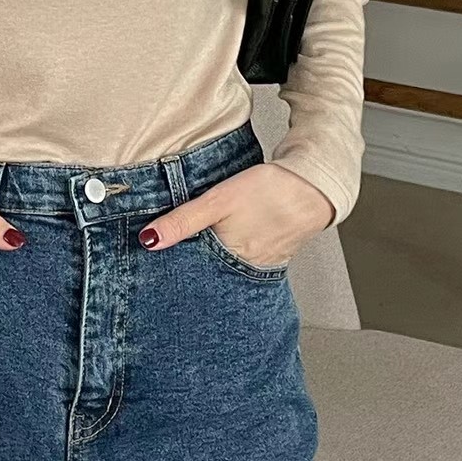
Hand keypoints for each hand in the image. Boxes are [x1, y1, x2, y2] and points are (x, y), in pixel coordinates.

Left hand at [137, 161, 333, 266]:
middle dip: (189, 271)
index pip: (190, 274)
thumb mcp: (218, 201)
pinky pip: (243, 263)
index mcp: (228, 260)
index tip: (155, 265)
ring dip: (209, 265)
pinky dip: (229, 258)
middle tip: (168, 264)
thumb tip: (148, 240)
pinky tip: (223, 247)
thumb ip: (182, 221)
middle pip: (207, 275)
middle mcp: (244, 270)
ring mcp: (260, 266)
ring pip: (225, 270)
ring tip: (192, 257)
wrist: (313, 185)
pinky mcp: (271, 257)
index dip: (172, 269)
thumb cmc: (268, 190)